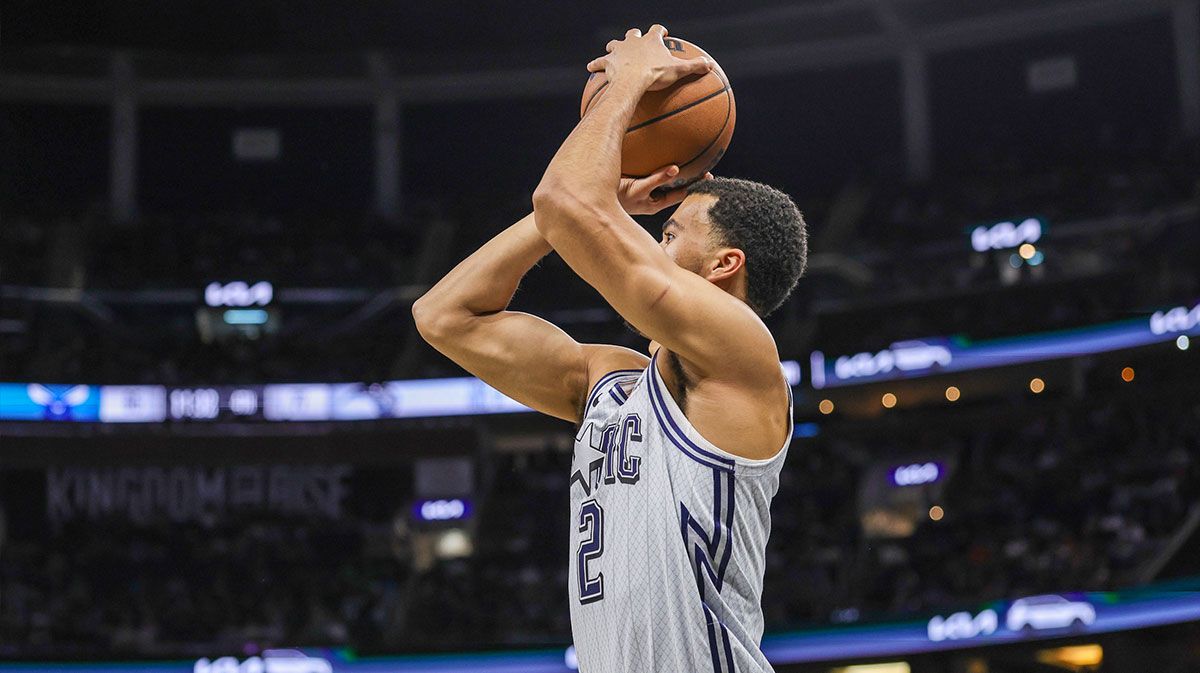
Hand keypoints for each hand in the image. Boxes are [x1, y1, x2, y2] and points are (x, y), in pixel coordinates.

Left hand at [587, 25, 711, 90]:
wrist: (633, 81)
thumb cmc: (656, 74)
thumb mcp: (678, 71)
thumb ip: (695, 66)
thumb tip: (711, 65)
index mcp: (650, 41)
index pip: (656, 30)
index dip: (660, 31)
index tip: (663, 33)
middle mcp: (633, 41)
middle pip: (632, 34)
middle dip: (634, 36)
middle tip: (635, 40)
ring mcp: (618, 51)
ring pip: (614, 44)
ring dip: (614, 47)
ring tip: (613, 50)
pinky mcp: (607, 62)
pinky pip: (599, 62)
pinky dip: (595, 65)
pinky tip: (590, 68)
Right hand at [618, 165, 712, 214]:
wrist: (590, 199)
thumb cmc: (615, 197)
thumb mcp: (638, 189)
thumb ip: (656, 179)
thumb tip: (676, 168)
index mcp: (654, 203)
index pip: (680, 194)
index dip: (695, 185)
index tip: (709, 176)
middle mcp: (650, 198)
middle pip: (673, 188)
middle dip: (686, 178)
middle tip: (703, 167)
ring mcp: (642, 192)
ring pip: (662, 181)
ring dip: (672, 172)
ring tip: (685, 159)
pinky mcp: (633, 184)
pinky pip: (650, 174)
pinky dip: (658, 166)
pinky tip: (658, 156)